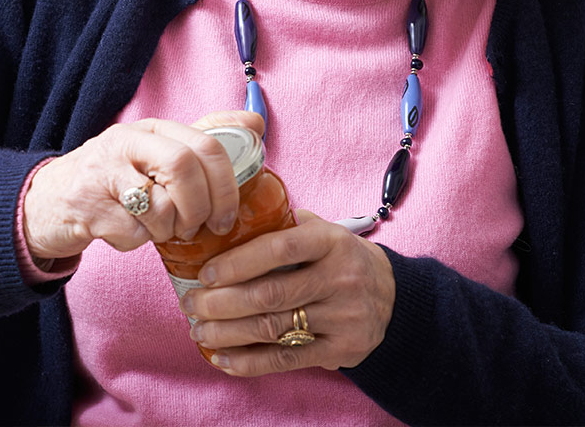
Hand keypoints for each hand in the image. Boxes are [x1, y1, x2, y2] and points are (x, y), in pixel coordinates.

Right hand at [22, 111, 264, 259]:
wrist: (46, 202)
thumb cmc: (113, 179)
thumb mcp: (154, 152)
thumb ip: (202, 138)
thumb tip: (255, 122)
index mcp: (150, 129)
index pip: (205, 144)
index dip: (227, 185)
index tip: (227, 215)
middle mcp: (125, 143)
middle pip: (184, 168)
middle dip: (201, 207)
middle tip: (199, 228)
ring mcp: (103, 174)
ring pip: (161, 207)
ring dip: (169, 230)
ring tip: (158, 229)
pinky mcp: (87, 208)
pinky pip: (133, 234)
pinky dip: (139, 242)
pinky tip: (128, 233)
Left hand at [180, 209, 394, 374]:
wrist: (393, 297)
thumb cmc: (341, 259)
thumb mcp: (324, 231)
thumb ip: (284, 225)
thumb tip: (228, 222)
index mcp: (331, 241)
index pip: (280, 248)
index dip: (237, 262)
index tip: (204, 273)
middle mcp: (340, 278)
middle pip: (270, 294)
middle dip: (221, 303)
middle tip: (191, 305)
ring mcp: (343, 316)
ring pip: (273, 328)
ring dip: (227, 333)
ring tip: (199, 331)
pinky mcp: (342, 349)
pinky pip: (287, 359)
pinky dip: (250, 361)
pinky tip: (223, 358)